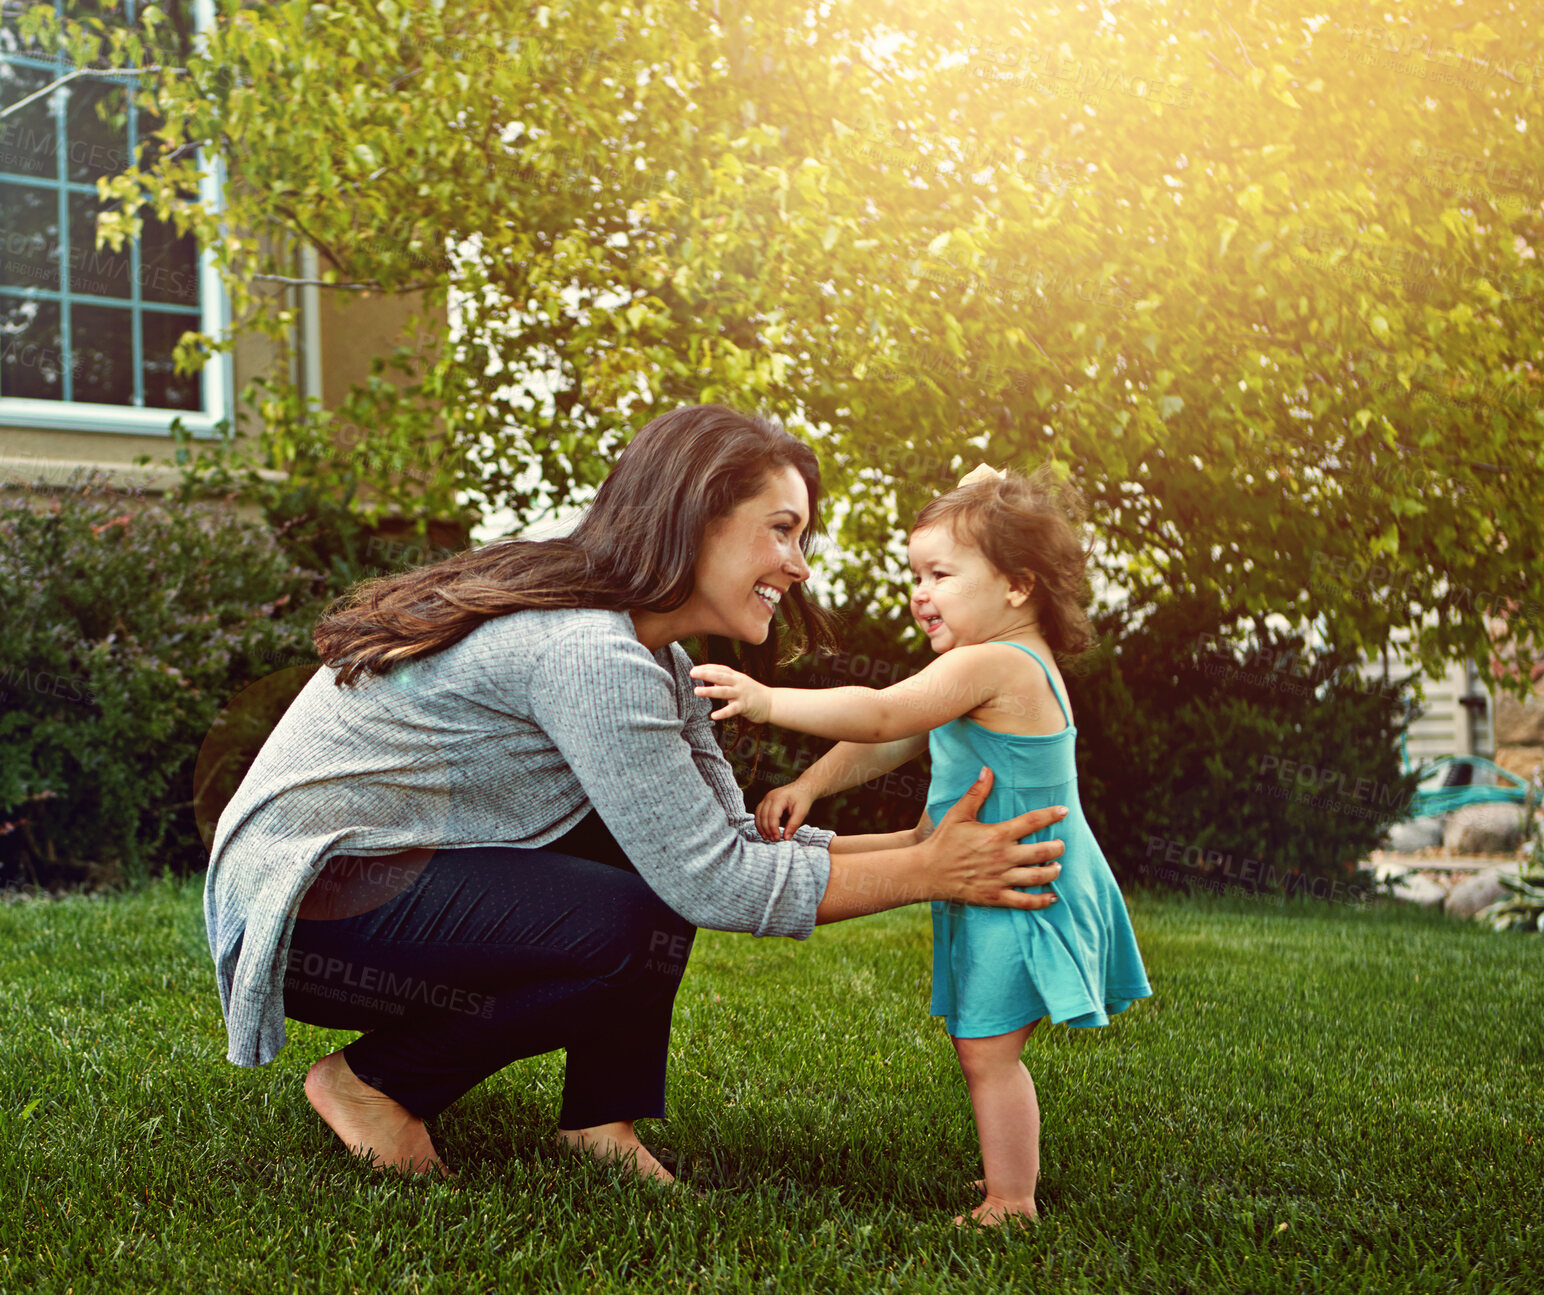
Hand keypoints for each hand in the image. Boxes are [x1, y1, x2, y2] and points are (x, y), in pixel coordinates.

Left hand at [688, 663, 771, 723]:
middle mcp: (738, 683)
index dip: (708, 667)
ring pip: (724, 691)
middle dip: (706, 674)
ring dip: (710, 690)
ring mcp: (742, 694)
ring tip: (696, 691)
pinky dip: (723, 713)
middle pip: (720, 676)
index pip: (721, 669)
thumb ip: (727, 680)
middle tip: (692, 673)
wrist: (772, 703)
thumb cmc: (753, 693)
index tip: (695, 668)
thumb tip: (710, 677)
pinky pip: (732, 710)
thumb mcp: (740, 683)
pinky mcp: (745, 706)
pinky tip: (713, 716)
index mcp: (737, 676)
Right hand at [756, 781, 815, 840]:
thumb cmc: (803, 798)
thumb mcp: (802, 812)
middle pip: (763, 816)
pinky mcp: (765, 801)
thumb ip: (794, 825)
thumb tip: (786, 838)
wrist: (803, 788)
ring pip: (758, 814)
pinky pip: (758, 813)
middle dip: (767, 830)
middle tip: (774, 840)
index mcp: (779, 797)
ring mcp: (766, 798)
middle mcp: (770, 796)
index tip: (778, 838)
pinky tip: (764, 831)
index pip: (772, 815)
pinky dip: (760, 823)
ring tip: (767, 838)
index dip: (773, 828)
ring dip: (761, 827)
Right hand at [921, 766, 1065, 908]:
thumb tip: (988, 770)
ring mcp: (1001, 878)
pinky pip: (1025, 902)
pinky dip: (1042, 900)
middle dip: (1057, 847)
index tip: (1064, 811)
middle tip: (1060, 845)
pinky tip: (1052, 896)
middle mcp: (1003, 857)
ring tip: (1057, 867)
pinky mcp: (996, 897)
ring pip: (1038, 877)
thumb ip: (977, 793)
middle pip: (1042, 851)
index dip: (1051, 815)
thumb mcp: (959, 814)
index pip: (1032, 822)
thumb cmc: (943, 840)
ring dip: (1053, 871)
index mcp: (997, 835)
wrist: (927, 872)